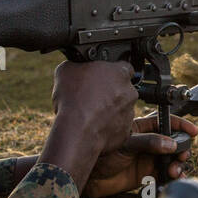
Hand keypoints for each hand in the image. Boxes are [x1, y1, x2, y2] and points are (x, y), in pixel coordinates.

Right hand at [40, 60, 138, 186]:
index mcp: (120, 73)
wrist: (76, 130)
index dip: (113, 72)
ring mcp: (130, 113)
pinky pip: (118, 127)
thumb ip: (79, 65)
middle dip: (111, 92)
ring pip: (121, 109)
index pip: (125, 67)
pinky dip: (109, 126)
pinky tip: (94, 126)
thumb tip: (78, 66)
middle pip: (123, 89)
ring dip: (110, 109)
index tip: (103, 77)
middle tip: (93, 96)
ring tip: (90, 113)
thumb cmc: (72, 98)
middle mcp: (130, 92)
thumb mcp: (66, 69)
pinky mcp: (126, 132)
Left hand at [83, 113, 197, 197]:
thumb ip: (149, 142)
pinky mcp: (146, 175)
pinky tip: (173, 179)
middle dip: (181, 149)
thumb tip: (170, 144)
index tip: (193, 130)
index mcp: (141, 129)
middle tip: (182, 156)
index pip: (165, 123)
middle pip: (173, 143)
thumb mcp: (126, 144)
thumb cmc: (100, 154)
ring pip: (171, 159)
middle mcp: (147, 143)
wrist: (90, 178)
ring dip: (177, 165)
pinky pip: (165, 174)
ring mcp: (147, 159)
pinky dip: (172, 177)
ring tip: (174, 171)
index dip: (180, 125)